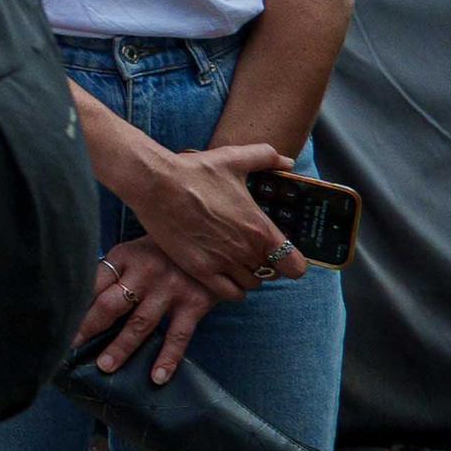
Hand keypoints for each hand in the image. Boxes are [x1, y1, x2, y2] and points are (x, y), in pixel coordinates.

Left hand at [81, 232, 267, 382]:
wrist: (213, 241)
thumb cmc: (163, 250)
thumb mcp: (135, 251)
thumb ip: (114, 272)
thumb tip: (82, 300)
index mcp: (124, 258)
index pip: (92, 283)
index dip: (75, 305)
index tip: (58, 322)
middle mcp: (145, 274)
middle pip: (110, 305)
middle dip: (89, 328)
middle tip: (71, 347)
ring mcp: (170, 290)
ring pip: (140, 325)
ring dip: (121, 348)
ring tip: (105, 367)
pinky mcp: (195, 305)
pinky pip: (178, 337)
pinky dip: (168, 358)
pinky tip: (157, 377)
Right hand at [117, 135, 293, 297]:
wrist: (155, 183)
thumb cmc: (194, 171)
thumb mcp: (233, 158)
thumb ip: (266, 157)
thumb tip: (288, 162)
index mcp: (259, 229)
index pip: (295, 266)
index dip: (292, 261)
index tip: (282, 254)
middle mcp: (245, 250)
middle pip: (271, 274)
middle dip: (265, 264)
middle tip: (252, 251)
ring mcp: (222, 262)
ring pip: (250, 284)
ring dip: (247, 275)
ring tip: (236, 261)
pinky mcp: (199, 269)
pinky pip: (229, 293)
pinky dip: (231, 288)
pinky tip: (224, 274)